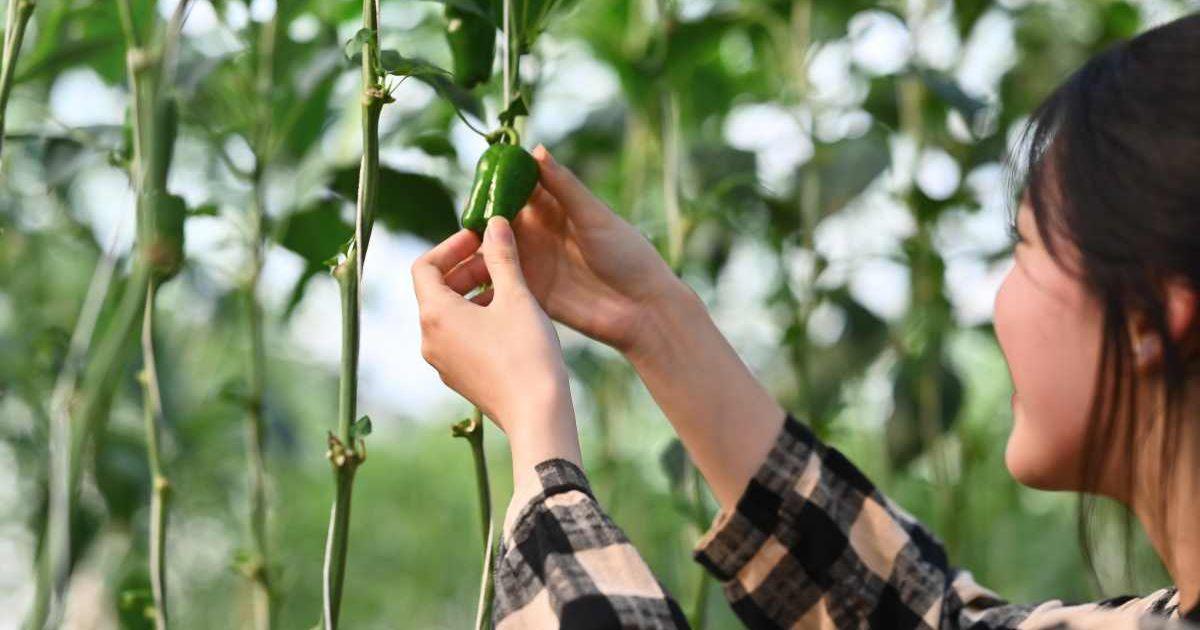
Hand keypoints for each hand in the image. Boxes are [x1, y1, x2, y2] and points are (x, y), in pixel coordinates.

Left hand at [411, 217, 581, 477]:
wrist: (537, 415)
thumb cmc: (526, 354)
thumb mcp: (517, 297)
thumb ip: (502, 257)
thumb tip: (495, 224)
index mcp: (435, 314)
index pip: (424, 266)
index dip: (450, 246)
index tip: (479, 238)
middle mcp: (429, 339)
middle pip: (436, 290)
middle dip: (466, 268)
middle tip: (498, 257)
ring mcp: (443, 362)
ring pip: (449, 314)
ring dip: (473, 293)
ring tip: (509, 285)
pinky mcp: (460, 377)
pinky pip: (459, 337)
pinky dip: (477, 317)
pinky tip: (510, 316)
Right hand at [442, 145, 684, 354]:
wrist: (642, 309)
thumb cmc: (628, 256)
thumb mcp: (594, 216)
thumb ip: (564, 186)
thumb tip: (536, 149)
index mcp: (554, 209)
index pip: (517, 189)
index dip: (497, 183)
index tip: (479, 177)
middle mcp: (538, 234)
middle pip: (498, 221)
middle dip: (479, 219)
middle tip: (462, 219)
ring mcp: (531, 264)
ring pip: (492, 253)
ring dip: (473, 252)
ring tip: (453, 254)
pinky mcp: (529, 293)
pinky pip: (498, 285)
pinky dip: (479, 283)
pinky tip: (461, 285)